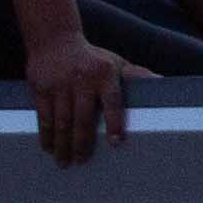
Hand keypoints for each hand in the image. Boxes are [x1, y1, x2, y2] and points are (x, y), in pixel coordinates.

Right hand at [25, 31, 126, 165]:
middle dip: (82, 144)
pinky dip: (46, 135)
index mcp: (105, 75)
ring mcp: (60, 84)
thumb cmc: (92, 58)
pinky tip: (48, 148)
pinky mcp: (41, 88)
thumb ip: (136, 75)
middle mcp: (82, 80)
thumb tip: (162, 82)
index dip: (114, 122)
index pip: (112, 101)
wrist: (55, 40)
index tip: (116, 143)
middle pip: (83, 118)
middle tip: (81, 162)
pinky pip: (43, 116)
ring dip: (62, 145)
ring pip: (61, 121)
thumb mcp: (115, 62)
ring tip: (64, 162)